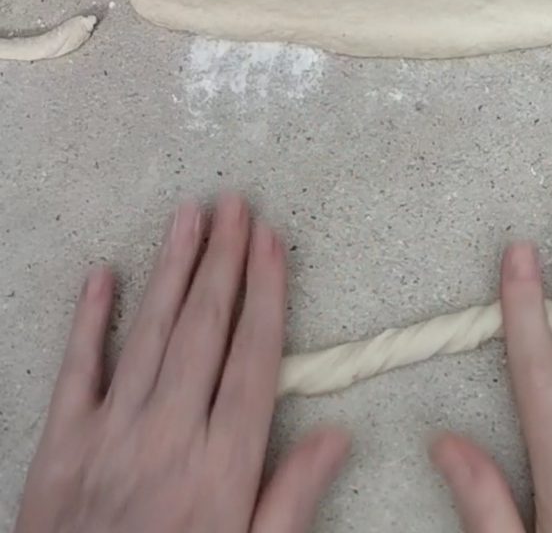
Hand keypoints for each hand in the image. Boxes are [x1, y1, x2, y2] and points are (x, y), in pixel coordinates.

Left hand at [14, 195, 349, 532]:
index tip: (272, 241)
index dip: (266, 292)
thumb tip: (337, 436)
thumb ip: (291, 499)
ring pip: (147, 333)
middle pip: (203, 329)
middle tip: (235, 205)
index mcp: (220, 467)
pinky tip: (102, 274)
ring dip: (171, 269)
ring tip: (188, 216)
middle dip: (223, 260)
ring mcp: (109, 435)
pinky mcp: (60, 445)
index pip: (253, 358)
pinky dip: (88, 318)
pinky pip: (77, 369)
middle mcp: (167, 436)